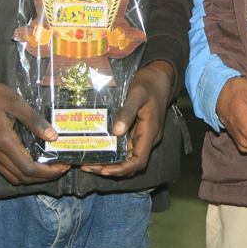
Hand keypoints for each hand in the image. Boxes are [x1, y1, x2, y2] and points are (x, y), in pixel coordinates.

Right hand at [0, 83, 69, 184]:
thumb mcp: (16, 102)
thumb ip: (34, 120)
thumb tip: (53, 136)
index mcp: (3, 141)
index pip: (28, 168)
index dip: (48, 172)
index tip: (62, 166)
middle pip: (22, 177)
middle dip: (44, 177)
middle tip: (60, 169)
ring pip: (13, 178)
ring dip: (32, 178)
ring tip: (49, 169)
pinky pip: (5, 171)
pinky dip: (21, 173)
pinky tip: (33, 164)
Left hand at [81, 60, 173, 176]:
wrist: (158, 77)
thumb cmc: (148, 84)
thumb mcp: (137, 93)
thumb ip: (127, 112)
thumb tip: (117, 131)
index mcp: (150, 132)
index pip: (139, 161)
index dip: (123, 169)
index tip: (106, 170)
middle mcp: (147, 138)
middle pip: (130, 163)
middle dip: (110, 168)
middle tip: (88, 167)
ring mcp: (142, 135)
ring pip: (126, 157)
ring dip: (109, 162)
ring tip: (88, 162)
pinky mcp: (137, 131)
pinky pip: (124, 147)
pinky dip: (112, 151)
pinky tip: (98, 148)